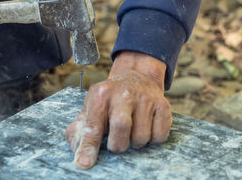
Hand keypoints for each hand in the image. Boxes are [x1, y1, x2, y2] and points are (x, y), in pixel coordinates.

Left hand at [65, 51, 171, 168]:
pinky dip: (152, 140)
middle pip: (121, 127)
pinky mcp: (163, 105)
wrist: (137, 77)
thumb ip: (80, 129)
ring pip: (142, 136)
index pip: (94, 126)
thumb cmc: (110, 99)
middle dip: (118, 144)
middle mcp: (124, 93)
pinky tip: (146, 127)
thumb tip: (78, 152)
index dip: (88, 147)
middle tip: (116, 142)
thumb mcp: (92, 107)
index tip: (84, 163)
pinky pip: (159, 136)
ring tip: (131, 132)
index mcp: (101, 94)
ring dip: (135, 143)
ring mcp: (145, 98)